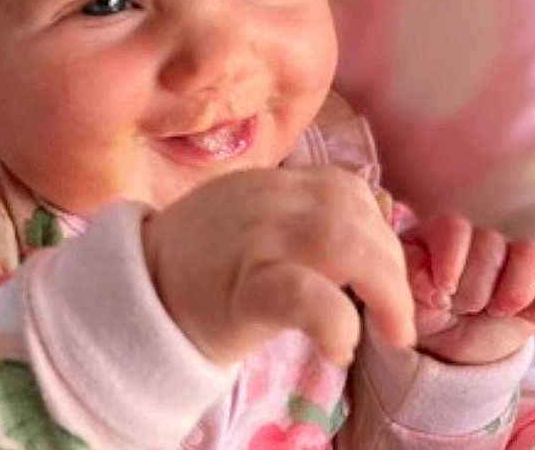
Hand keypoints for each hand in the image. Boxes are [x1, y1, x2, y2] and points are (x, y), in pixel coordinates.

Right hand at [141, 166, 415, 367]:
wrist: (137, 289)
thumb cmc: (203, 261)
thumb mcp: (250, 217)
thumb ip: (298, 212)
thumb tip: (364, 233)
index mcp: (270, 186)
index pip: (345, 187)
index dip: (379, 228)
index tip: (384, 270)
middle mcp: (265, 202)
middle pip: (352, 212)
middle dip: (392, 265)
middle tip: (397, 316)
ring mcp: (253, 241)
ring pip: (339, 239)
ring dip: (384, 288)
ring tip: (391, 331)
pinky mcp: (242, 293)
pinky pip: (302, 294)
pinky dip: (336, 319)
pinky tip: (340, 347)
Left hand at [402, 212, 534, 364]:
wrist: (447, 345)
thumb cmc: (422, 311)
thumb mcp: (405, 295)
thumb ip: (410, 275)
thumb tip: (431, 280)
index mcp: (440, 234)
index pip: (453, 226)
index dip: (451, 257)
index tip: (443, 289)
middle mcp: (479, 240)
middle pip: (490, 243)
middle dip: (475, 286)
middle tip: (462, 308)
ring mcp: (512, 261)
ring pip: (530, 253)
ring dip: (514, 288)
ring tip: (496, 312)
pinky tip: (531, 317)